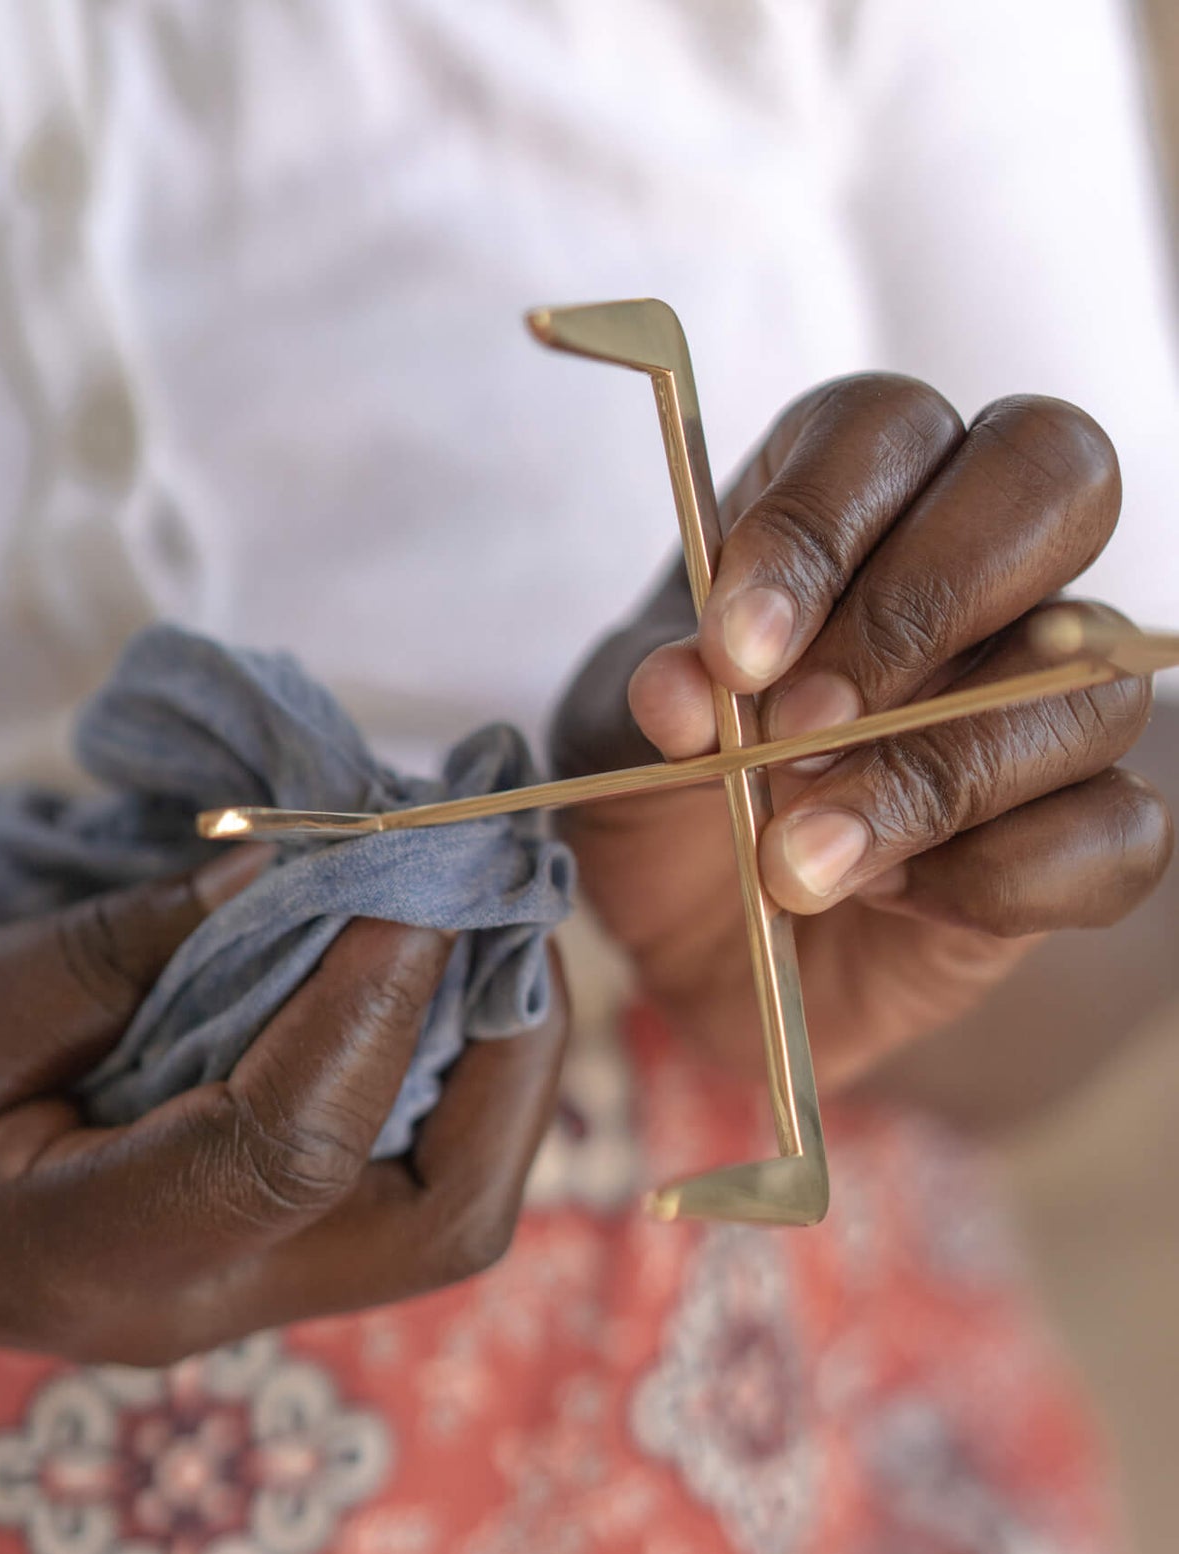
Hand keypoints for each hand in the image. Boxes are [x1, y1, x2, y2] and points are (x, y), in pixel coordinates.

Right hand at [0, 852, 565, 1363]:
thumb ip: (127, 950)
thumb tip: (306, 873)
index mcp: (88, 1265)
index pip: (292, 1151)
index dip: (370, 999)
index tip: (407, 865)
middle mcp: (192, 1302)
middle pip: (437, 1218)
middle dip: (507, 1056)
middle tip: (504, 900)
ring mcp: (226, 1288)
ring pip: (438, 1206)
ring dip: (493, 1058)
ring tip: (487, 914)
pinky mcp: (237, 1245)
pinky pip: (387, 1172)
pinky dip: (434, 1065)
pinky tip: (420, 965)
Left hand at [552, 376, 1171, 1086]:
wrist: (691, 941)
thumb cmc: (662, 794)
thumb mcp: (615, 735)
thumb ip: (650, 696)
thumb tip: (685, 694)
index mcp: (855, 494)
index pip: (888, 429)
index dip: (819, 528)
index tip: (737, 651)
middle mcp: (982, 566)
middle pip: (1055, 481)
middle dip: (920, 611)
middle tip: (796, 732)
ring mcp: (1053, 692)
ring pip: (1088, 682)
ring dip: (931, 778)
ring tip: (798, 861)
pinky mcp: (1087, 823)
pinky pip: (1120, 829)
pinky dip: (1001, 875)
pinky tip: (893, 899)